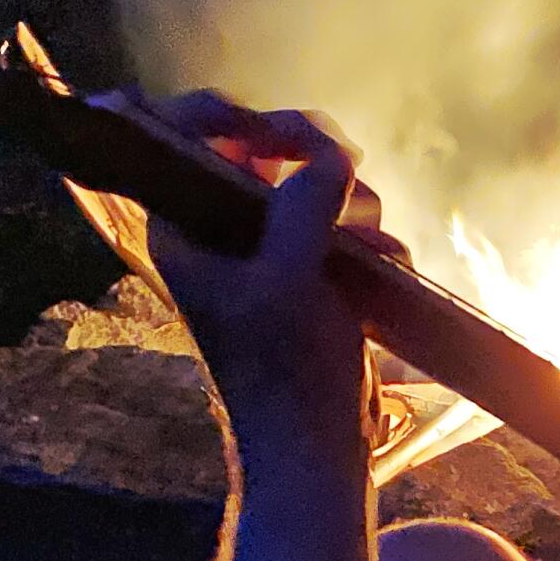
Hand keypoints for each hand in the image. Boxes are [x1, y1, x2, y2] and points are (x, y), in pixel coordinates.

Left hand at [141, 95, 373, 468]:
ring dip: (347, 200)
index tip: (277, 126)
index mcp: (184, 229)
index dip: (223, 115)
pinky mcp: (305, 270)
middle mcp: (217, 231)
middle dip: (307, 158)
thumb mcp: (288, 277)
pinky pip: (336, 221)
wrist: (316, 445)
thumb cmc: (285, 369)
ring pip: (306, 182)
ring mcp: (264, 249)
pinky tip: (381, 259)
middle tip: (342, 164)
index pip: (178, 138)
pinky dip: (362, 233)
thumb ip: (302, 203)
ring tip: (365, 238)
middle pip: (256, 148)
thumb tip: (329, 156)